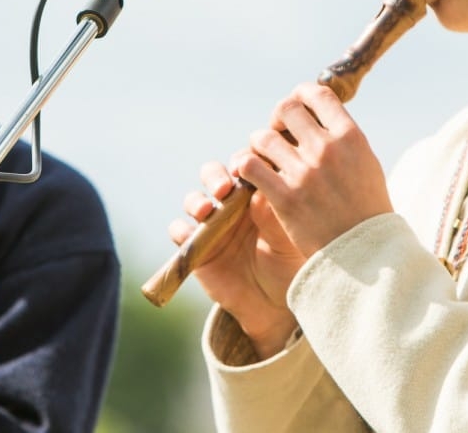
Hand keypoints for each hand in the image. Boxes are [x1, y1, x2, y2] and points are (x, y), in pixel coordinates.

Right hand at [170, 156, 303, 358]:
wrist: (275, 306)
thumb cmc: (288, 265)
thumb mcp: (287, 240)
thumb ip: (274, 216)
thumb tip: (261, 188)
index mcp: (255, 194)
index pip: (243, 166)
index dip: (242, 161)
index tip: (247, 167)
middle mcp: (230, 204)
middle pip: (213, 175)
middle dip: (215, 175)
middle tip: (224, 188)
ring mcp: (211, 225)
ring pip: (193, 199)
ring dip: (196, 200)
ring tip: (206, 211)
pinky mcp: (196, 248)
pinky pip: (179, 232)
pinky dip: (181, 230)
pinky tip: (190, 236)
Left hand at [237, 82, 392, 256]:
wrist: (364, 255)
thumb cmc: (367, 211)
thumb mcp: (366, 165)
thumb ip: (344, 139)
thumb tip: (322, 115)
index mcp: (351, 137)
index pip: (317, 94)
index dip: (300, 94)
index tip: (295, 106)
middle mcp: (327, 149)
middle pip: (286, 109)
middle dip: (276, 118)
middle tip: (276, 133)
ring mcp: (304, 173)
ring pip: (262, 137)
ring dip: (258, 144)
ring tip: (263, 157)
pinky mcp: (284, 197)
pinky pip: (251, 166)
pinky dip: (247, 167)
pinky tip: (252, 175)